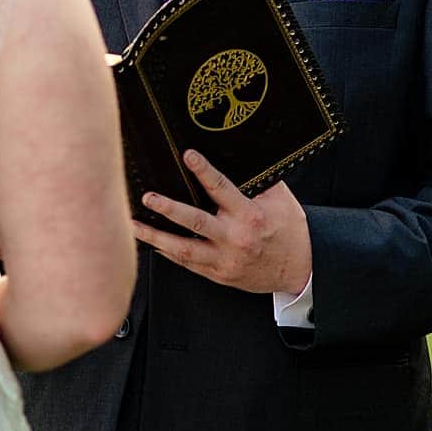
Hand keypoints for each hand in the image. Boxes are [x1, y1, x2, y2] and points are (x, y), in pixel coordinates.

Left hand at [134, 152, 310, 296]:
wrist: (298, 269)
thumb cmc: (289, 230)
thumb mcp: (281, 200)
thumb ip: (259, 180)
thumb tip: (238, 157)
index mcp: (250, 216)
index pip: (222, 189)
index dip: (204, 171)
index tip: (188, 156)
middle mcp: (234, 239)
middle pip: (195, 222)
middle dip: (169, 209)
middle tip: (149, 198)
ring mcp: (224, 260)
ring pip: (183, 249)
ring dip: (155, 236)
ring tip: (133, 225)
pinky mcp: (218, 274)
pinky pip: (187, 264)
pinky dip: (167, 253)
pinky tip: (151, 242)